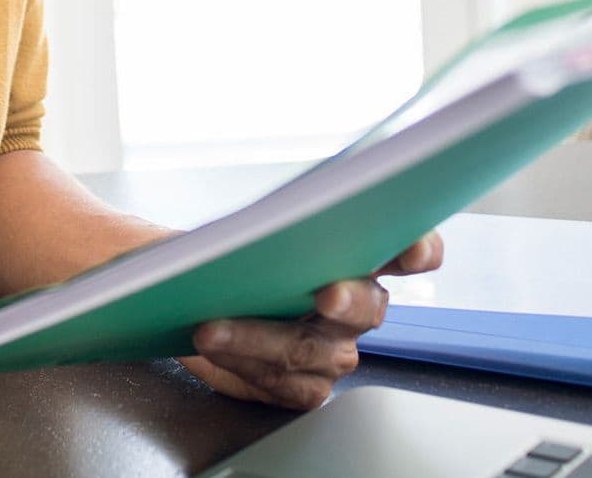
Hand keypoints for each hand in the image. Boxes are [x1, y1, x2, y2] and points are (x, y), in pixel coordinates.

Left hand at [179, 231, 443, 409]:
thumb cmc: (224, 256)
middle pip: (366, 306)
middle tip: (327, 294)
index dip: (417, 249)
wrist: (195, 301)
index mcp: (350, 256)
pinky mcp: (305, 387)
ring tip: (213, 327)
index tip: (415, 250)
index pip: (400, 249)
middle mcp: (353, 307)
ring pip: (310, 349)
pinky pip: (283, 382)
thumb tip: (247, 226)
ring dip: (256, 336)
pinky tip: (213, 348)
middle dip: (348, 299)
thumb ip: (254, 224)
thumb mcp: (234, 228)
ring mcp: (333, 351)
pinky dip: (242, 362)